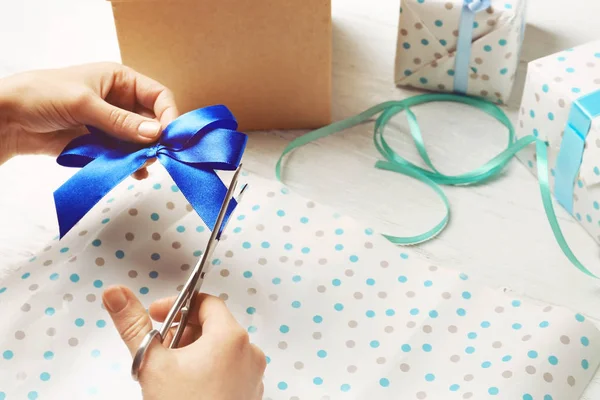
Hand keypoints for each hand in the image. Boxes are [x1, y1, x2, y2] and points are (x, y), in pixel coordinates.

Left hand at [0, 62, 178, 177]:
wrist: (7, 118)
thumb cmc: (43, 95)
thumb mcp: (84, 104)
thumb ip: (121, 121)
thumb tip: (156, 134)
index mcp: (120, 80)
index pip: (158, 96)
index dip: (168, 115)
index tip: (169, 138)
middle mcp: (120, 101)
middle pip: (152, 121)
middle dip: (156, 139)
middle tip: (156, 156)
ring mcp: (111, 123)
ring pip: (139, 141)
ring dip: (143, 154)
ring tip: (142, 167)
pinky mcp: (101, 143)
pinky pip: (123, 154)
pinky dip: (129, 164)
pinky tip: (134, 173)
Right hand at [102, 286, 265, 399]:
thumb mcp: (151, 363)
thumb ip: (133, 324)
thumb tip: (116, 295)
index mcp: (230, 337)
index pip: (206, 302)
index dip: (177, 305)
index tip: (157, 314)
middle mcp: (249, 352)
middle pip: (214, 325)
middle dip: (183, 331)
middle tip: (160, 347)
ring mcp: (252, 374)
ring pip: (222, 348)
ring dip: (195, 351)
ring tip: (172, 371)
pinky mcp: (250, 392)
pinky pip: (231, 368)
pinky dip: (210, 369)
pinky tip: (189, 386)